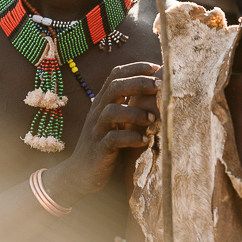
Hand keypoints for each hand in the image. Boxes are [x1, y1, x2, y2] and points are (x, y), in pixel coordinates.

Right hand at [47, 62, 161, 204]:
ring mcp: (97, 130)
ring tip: (153, 118)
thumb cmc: (106, 144)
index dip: (136, 68)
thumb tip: (158, 90)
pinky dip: (131, 137)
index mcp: (103, 101)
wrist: (80, 174)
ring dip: (135, 112)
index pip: (116, 74)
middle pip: (115, 87)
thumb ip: (129, 105)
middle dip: (140, 83)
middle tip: (161, 87)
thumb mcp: (116, 121)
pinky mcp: (99, 150)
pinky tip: (145, 140)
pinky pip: (113, 139)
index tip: (157, 67)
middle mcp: (98, 112)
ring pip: (112, 111)